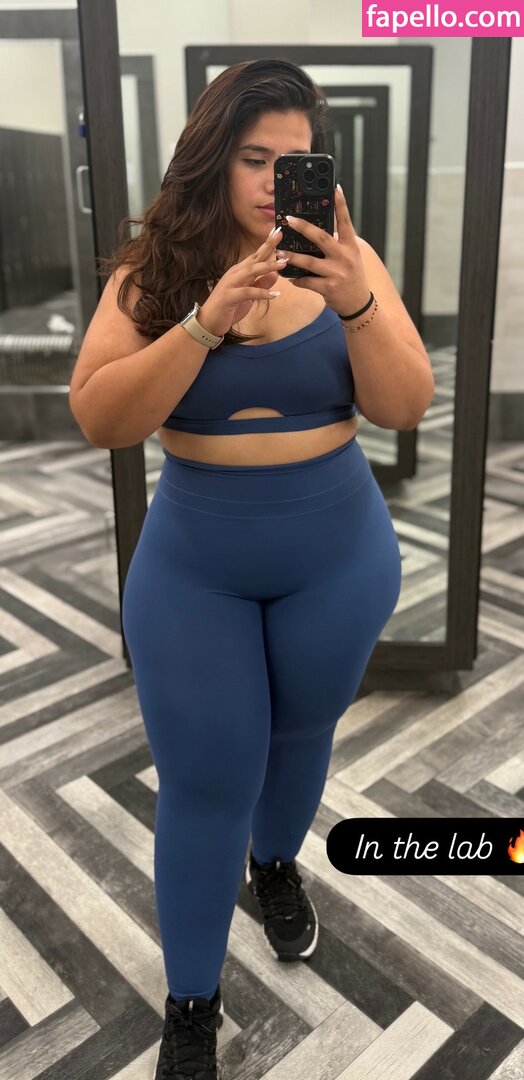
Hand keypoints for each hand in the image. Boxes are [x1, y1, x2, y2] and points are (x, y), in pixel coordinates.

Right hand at [199, 227, 285, 336]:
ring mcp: (230, 284)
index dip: (267, 244)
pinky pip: (248, 292)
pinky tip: (275, 295)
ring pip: (251, 271)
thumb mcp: (249, 296)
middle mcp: (235, 274)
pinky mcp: (229, 297)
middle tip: (280, 234)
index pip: (256, 256)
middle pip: (254, 258)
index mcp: (239, 272)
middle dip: (267, 246)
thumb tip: (276, 274)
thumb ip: (261, 284)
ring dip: (267, 266)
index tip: (279, 231)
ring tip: (283, 264)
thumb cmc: (228, 308)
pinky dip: (261, 293)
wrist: (208, 322)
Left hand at [281, 186, 370, 315]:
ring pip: (309, 262)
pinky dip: (297, 279)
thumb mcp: (349, 256)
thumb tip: (317, 227)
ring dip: (291, 257)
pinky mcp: (329, 288)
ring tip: (279, 252)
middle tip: (289, 219)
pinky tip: (289, 277)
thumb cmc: (350, 275)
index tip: (335, 187)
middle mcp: (345, 257)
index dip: (341, 204)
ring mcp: (337, 273)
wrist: (358, 303)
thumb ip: (336, 243)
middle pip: (321, 237)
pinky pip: (307, 281)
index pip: (345, 221)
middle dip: (303, 227)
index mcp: (350, 246)